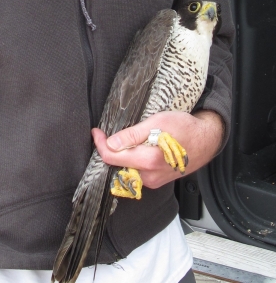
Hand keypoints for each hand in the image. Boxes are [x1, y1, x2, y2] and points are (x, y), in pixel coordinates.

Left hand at [92, 110, 223, 188]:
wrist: (206, 140)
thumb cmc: (184, 128)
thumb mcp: (157, 123)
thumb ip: (133, 135)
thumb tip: (112, 143)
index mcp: (148, 161)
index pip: (112, 158)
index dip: (101, 144)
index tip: (96, 132)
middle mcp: (150, 176)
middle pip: (118, 165)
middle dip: (111, 150)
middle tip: (108, 133)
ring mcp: (154, 180)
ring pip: (128, 168)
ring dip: (122, 154)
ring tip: (127, 138)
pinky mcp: (158, 180)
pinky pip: (138, 171)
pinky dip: (133, 159)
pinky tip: (137, 147)